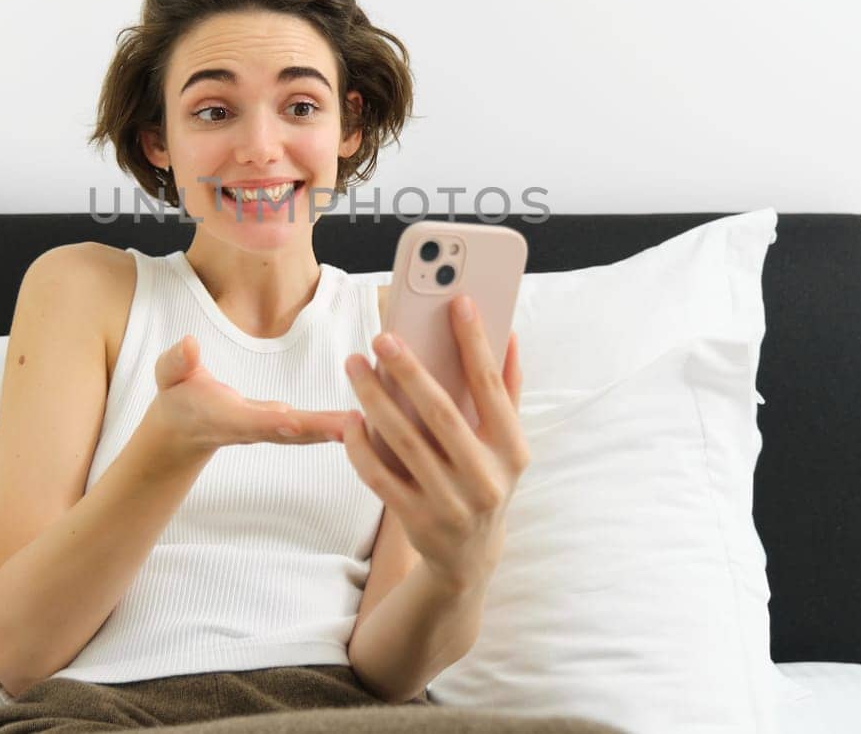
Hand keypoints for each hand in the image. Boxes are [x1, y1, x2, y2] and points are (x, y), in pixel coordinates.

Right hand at [146, 334, 352, 454]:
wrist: (183, 430)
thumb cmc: (177, 397)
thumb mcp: (167, 376)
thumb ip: (177, 362)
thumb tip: (189, 344)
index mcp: (225, 418)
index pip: (250, 419)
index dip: (271, 421)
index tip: (293, 422)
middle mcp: (253, 428)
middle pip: (289, 431)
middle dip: (319, 429)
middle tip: (350, 427)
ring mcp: (269, 430)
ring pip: (305, 432)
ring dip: (334, 429)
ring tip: (368, 425)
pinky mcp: (281, 427)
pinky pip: (310, 428)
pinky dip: (334, 426)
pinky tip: (362, 422)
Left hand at [340, 295, 530, 590]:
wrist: (469, 558)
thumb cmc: (486, 480)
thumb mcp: (507, 444)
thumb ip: (507, 390)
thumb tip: (508, 333)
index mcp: (511, 450)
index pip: (491, 387)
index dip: (475, 343)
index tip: (457, 301)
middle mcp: (484, 477)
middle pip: (440, 412)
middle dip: (409, 370)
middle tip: (382, 336)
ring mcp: (449, 502)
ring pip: (403, 441)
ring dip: (374, 398)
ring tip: (354, 365)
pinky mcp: (416, 519)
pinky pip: (379, 475)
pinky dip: (360, 445)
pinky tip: (350, 416)